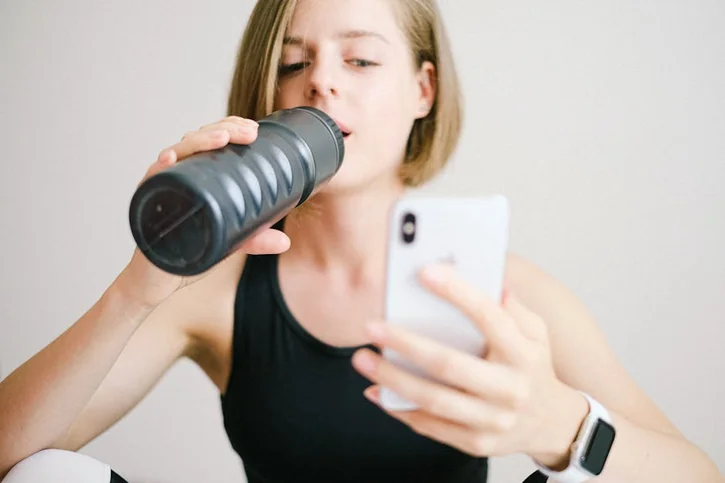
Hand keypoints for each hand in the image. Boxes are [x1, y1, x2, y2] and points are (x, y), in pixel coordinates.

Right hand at [118, 116, 290, 307]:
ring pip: (176, 152)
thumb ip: (253, 240)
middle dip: (222, 129)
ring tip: (221, 138)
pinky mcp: (145, 203)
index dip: (230, 129)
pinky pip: (151, 180)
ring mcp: (161, 186)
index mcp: (195, 177)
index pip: (211, 142)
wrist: (154, 281)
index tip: (253, 129)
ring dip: (198, 141)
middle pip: (195, 140)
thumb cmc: (186, 254)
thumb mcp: (226, 243)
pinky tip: (170, 159)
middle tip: (248, 132)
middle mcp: (177, 176)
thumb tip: (285, 242)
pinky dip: (159, 168)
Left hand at [352, 263, 587, 467]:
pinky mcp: (476, 443)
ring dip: (392, 380)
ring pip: (434, 400)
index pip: (489, 317)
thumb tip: (489, 279)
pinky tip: (376, 390)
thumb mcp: (535, 332)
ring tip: (363, 359)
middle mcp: (510, 389)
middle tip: (372, 327)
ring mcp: (493, 421)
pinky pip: (430, 426)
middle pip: (450, 366)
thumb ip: (511, 307)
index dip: (457, 293)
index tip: (425, 272)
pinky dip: (399, 408)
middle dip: (406, 345)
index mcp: (523, 353)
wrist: (551, 423)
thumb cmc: (532, 366)